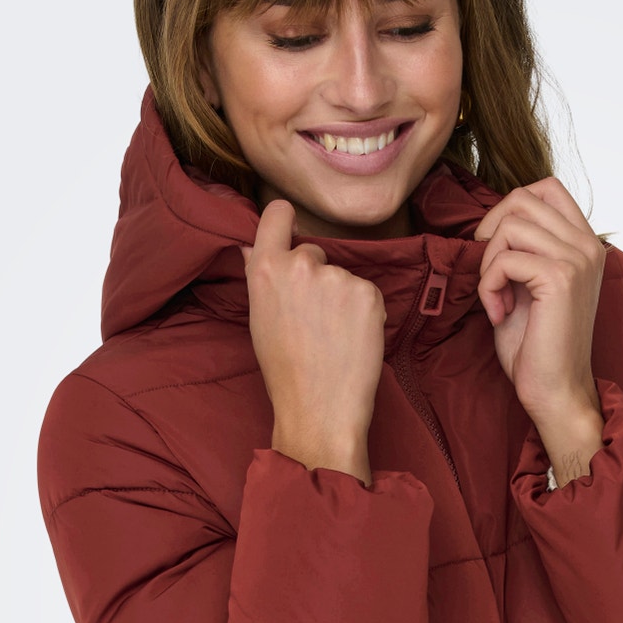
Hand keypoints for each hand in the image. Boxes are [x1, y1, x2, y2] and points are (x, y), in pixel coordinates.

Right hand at [241, 200, 385, 480]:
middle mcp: (301, 263)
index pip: (277, 214)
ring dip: (343, 298)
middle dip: (317, 276)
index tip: (291, 224)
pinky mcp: (367, 292)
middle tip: (314, 320)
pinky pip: (367, 292)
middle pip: (314, 252)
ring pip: (343, 276)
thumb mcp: (259, 318)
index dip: (285, 219)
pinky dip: (365, 312)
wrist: (319, 408)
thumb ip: (262, 277)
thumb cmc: (285, 370)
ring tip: (334, 336)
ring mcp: (337, 277)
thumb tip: (255, 245)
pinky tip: (353, 339)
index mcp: (265, 268)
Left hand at [473, 177, 605, 421]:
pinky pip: (504, 259)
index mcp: (585, 243)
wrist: (556, 390)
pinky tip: (499, 313)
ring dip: (488, 264)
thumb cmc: (537, 345)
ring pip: (510, 225)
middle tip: (489, 275)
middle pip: (523, 198)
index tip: (496, 250)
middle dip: (491, 233)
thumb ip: (521, 248)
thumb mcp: (529, 284)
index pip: (545, 187)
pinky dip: (488, 286)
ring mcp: (578, 258)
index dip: (508, 209)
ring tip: (496, 299)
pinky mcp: (561, 277)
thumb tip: (489, 222)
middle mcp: (588, 244)